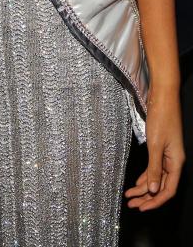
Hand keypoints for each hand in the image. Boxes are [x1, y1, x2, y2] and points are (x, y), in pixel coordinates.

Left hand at [124, 87, 184, 210]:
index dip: (155, 202)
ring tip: (129, 197)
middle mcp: (174, 162)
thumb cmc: (161, 117)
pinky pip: (154, 168)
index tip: (141, 208)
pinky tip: (136, 183)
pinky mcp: (161, 149)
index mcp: (176, 163)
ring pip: (156, 178)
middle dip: (146, 198)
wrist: (163, 97)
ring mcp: (168, 155)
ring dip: (143, 188)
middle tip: (131, 204)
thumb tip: (151, 190)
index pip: (168, 191)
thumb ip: (154, 168)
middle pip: (161, 187)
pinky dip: (145, 176)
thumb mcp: (155, 145)